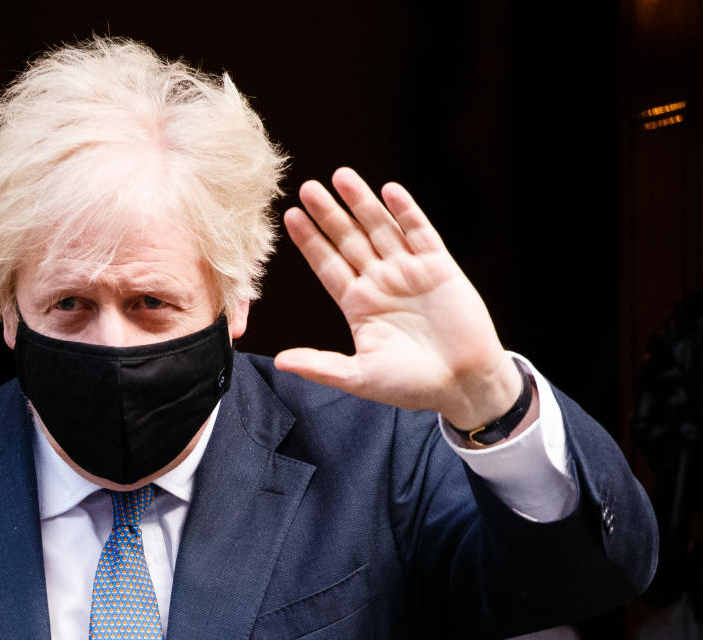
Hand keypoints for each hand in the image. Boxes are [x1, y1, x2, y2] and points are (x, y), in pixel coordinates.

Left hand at [274, 167, 522, 428]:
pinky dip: (405, 212)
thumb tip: (280, 362)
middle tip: (306, 188)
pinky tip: (389, 190)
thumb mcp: (360, 376)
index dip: (310, 242)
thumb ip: (321, 366)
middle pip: (349, 240)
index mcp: (358, 304)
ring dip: (362, 203)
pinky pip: (420, 233)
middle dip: (329, 214)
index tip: (290, 217)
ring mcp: (409, 271)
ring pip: (380, 229)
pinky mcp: (440, 267)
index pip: (327, 265)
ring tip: (341, 176)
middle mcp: (380, 282)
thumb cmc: (411, 385)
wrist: (464, 384)